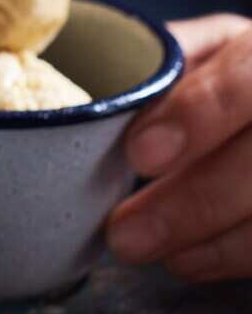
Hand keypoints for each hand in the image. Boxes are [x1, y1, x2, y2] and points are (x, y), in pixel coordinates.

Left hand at [107, 13, 251, 280]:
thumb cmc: (216, 76)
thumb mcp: (193, 54)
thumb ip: (152, 69)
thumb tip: (79, 101)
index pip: (249, 77)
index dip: (200, 114)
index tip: (141, 153)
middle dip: (193, 202)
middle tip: (124, 235)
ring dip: (209, 238)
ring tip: (140, 250)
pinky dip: (231, 254)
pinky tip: (185, 260)